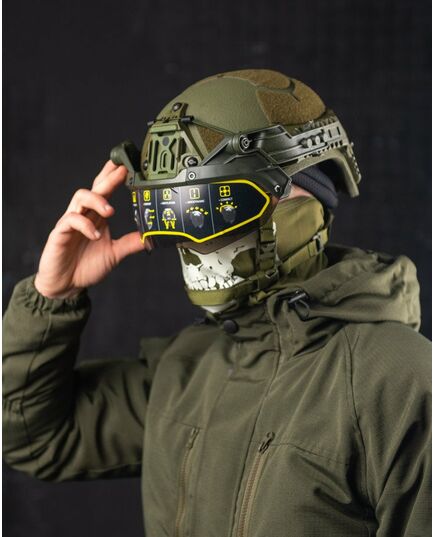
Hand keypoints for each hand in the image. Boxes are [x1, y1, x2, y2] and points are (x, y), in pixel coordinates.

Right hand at [34, 161, 150, 298]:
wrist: (66, 285)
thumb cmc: (86, 266)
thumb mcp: (115, 253)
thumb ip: (130, 243)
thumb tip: (151, 237)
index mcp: (96, 216)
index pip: (105, 190)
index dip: (113, 176)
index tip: (127, 165)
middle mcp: (84, 214)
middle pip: (94, 188)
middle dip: (108, 178)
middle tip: (122, 171)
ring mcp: (71, 222)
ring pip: (80, 198)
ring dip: (97, 201)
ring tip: (110, 211)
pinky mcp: (60, 233)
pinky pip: (70, 221)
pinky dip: (85, 226)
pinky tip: (95, 235)